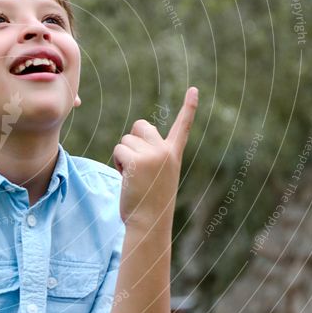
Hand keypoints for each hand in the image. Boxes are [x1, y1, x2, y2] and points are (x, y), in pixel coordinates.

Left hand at [112, 87, 198, 227]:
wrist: (149, 223)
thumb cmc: (148, 202)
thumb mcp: (156, 175)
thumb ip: (150, 155)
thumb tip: (131, 143)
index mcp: (174, 154)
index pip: (183, 127)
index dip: (189, 108)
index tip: (194, 90)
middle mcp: (166, 151)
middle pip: (140, 126)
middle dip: (132, 141)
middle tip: (136, 166)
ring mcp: (153, 155)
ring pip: (125, 140)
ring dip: (123, 156)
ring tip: (133, 177)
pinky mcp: (138, 161)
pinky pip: (118, 150)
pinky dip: (117, 163)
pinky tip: (127, 178)